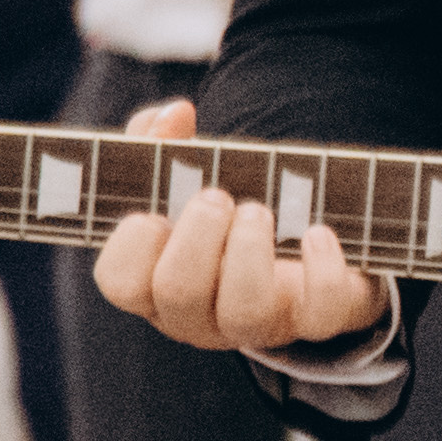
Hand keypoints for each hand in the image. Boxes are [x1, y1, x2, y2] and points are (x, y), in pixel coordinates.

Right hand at [87, 97, 386, 352]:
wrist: (310, 256)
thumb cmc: (229, 214)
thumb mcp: (192, 177)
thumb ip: (165, 142)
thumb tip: (174, 114)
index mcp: (158, 282)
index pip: (121, 283)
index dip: (131, 248)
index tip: (153, 212)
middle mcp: (201, 315)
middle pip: (178, 296)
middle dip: (196, 238)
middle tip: (217, 197)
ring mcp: (259, 326)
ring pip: (244, 314)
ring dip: (248, 253)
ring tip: (258, 211)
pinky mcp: (318, 321)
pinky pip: (320, 316)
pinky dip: (320, 270)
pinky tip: (316, 233)